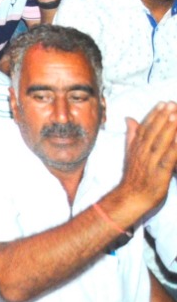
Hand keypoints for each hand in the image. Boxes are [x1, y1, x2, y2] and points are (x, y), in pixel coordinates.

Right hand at [115, 103, 176, 218]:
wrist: (132, 198)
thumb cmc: (134, 176)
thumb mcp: (130, 153)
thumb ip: (132, 135)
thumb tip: (129, 118)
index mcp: (136, 146)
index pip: (146, 127)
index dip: (155, 115)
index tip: (163, 103)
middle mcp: (143, 152)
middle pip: (154, 132)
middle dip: (163, 117)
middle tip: (172, 104)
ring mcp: (151, 162)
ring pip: (161, 142)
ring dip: (169, 128)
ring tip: (176, 116)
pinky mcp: (160, 173)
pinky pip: (169, 159)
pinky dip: (174, 149)